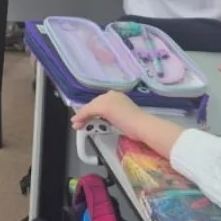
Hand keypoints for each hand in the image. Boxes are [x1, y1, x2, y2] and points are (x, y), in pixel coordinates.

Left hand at [72, 90, 188, 158]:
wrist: (143, 126)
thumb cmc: (138, 126)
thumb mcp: (122, 118)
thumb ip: (113, 116)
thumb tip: (103, 120)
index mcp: (118, 96)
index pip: (100, 103)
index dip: (92, 111)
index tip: (87, 117)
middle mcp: (112, 94)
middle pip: (94, 104)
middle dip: (85, 114)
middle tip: (79, 123)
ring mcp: (107, 99)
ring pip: (90, 107)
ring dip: (82, 116)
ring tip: (77, 124)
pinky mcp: (103, 106)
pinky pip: (88, 111)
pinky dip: (82, 117)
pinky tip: (77, 121)